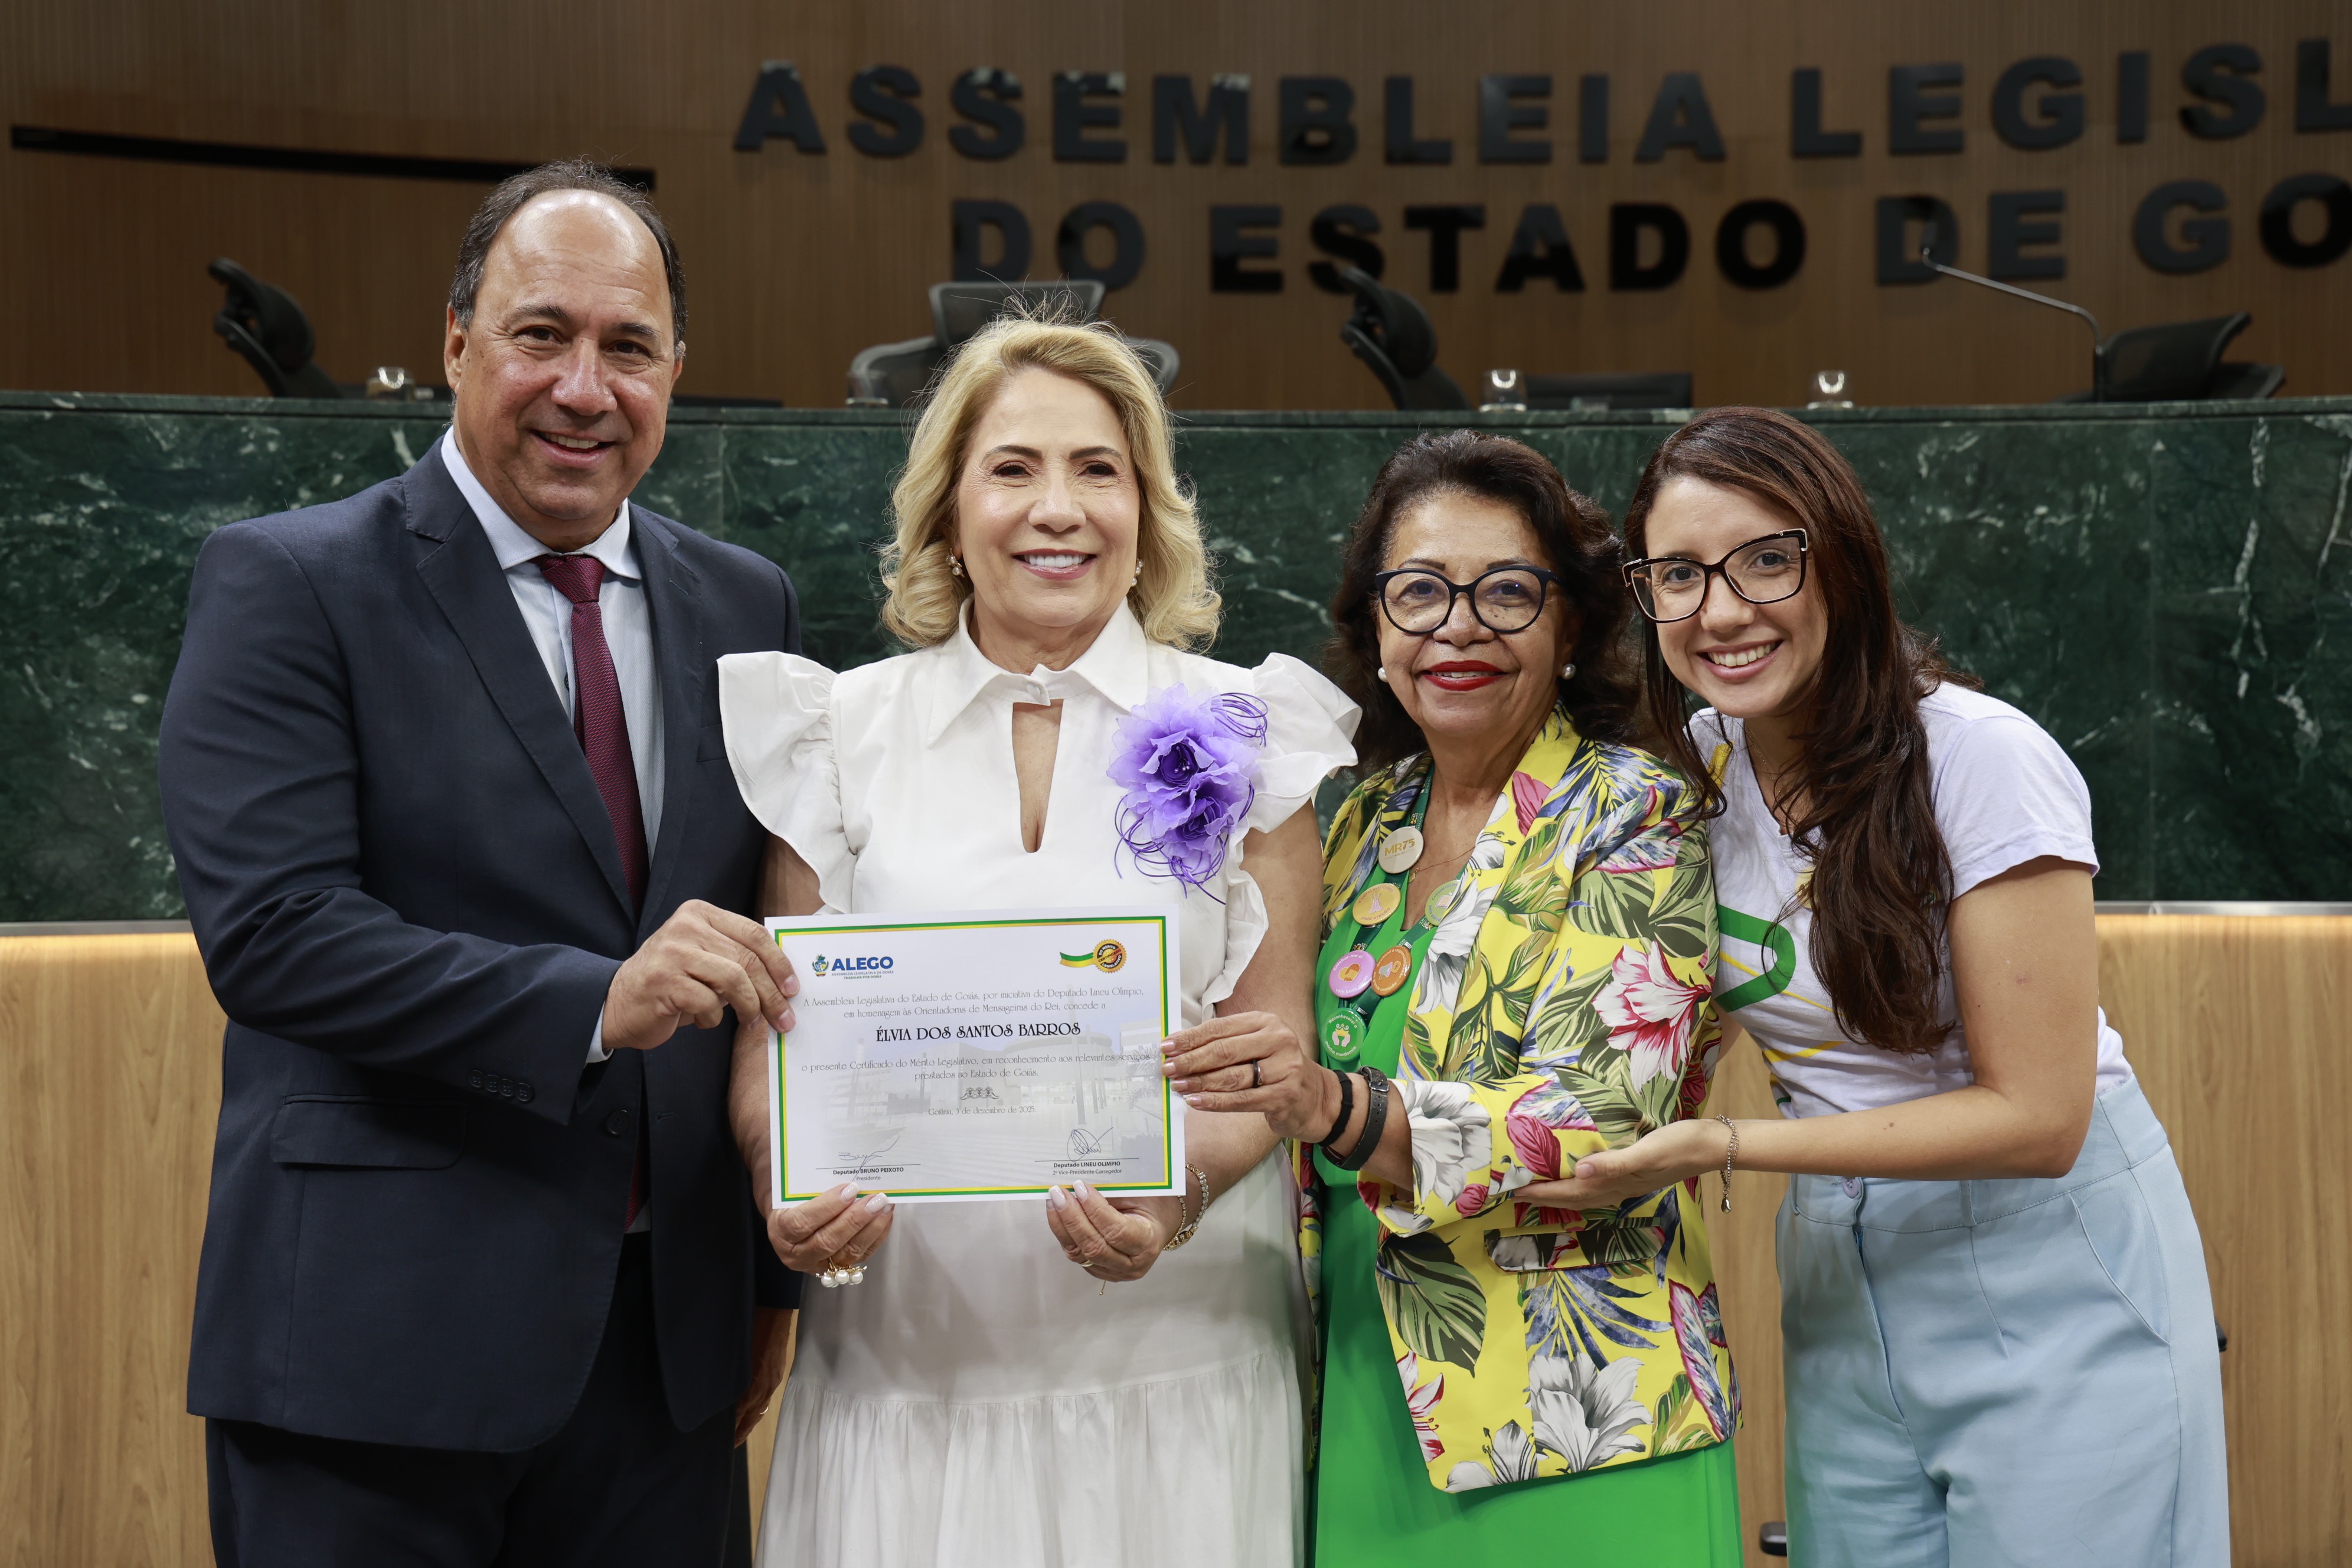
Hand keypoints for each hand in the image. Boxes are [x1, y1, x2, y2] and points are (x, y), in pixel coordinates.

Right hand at [605, 899, 797, 1051]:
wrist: (617, 1002)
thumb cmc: (670, 982)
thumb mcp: (703, 958)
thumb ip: (735, 957)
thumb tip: (782, 979)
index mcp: (700, 913)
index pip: (753, 934)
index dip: (779, 963)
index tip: (793, 988)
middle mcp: (686, 926)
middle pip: (747, 959)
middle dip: (772, 993)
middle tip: (784, 1018)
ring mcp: (672, 952)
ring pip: (733, 979)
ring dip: (749, 1007)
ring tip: (750, 1022)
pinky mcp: (663, 981)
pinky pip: (707, 1002)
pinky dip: (713, 1018)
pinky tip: (705, 1021)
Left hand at [733, 1306, 793, 1445]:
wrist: (773, 1312)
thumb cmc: (749, 1328)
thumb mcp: (732, 1355)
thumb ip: (726, 1377)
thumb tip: (715, 1394)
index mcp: (750, 1386)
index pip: (737, 1419)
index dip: (729, 1432)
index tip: (719, 1443)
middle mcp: (762, 1389)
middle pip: (749, 1421)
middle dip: (738, 1435)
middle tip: (727, 1446)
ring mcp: (771, 1383)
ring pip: (758, 1412)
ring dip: (747, 1424)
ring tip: (737, 1433)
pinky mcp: (777, 1375)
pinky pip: (765, 1399)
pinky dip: (756, 1409)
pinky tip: (750, 1410)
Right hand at [767, 1182, 895, 1272]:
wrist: (791, 1216)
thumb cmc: (794, 1196)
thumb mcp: (793, 1186)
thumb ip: (809, 1179)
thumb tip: (839, 1159)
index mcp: (780, 1231)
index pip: (802, 1222)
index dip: (827, 1207)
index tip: (850, 1189)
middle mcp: (797, 1254)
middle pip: (827, 1241)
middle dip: (855, 1219)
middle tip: (876, 1198)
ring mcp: (818, 1264)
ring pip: (847, 1252)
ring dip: (870, 1228)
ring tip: (885, 1206)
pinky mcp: (837, 1268)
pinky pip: (861, 1256)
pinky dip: (876, 1236)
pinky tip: (885, 1218)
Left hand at [1043, 1181, 1179, 1283]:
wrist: (1155, 1226)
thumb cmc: (1150, 1206)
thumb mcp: (1140, 1195)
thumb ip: (1113, 1194)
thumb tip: (1080, 1187)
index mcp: (1147, 1243)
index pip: (1117, 1231)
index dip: (1095, 1210)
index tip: (1080, 1187)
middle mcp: (1131, 1264)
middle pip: (1095, 1246)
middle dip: (1073, 1218)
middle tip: (1058, 1193)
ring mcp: (1113, 1272)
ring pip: (1080, 1254)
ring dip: (1063, 1226)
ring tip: (1053, 1201)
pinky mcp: (1098, 1271)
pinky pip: (1076, 1254)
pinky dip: (1064, 1234)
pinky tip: (1057, 1215)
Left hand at [1160, 1011, 1330, 1141]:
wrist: (1316, 1097)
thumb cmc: (1277, 1069)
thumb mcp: (1257, 1046)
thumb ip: (1227, 1044)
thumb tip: (1181, 1050)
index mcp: (1266, 1022)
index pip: (1220, 1028)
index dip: (1190, 1038)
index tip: (1167, 1046)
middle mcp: (1278, 1040)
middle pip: (1223, 1051)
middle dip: (1190, 1060)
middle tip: (1167, 1068)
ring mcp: (1284, 1068)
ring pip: (1231, 1076)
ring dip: (1199, 1082)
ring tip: (1176, 1085)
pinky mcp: (1283, 1095)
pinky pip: (1241, 1100)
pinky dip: (1215, 1102)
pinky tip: (1195, 1102)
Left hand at [1514, 1120, 1726, 1211]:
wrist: (1710, 1145)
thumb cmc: (1678, 1145)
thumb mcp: (1645, 1152)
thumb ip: (1613, 1163)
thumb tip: (1580, 1172)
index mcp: (1616, 1184)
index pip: (1569, 1193)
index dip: (1541, 1193)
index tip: (1513, 1190)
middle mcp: (1617, 1189)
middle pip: (1572, 1198)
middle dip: (1543, 1197)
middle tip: (1514, 1190)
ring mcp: (1626, 1184)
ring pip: (1584, 1194)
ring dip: (1560, 1193)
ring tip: (1537, 1187)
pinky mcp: (1634, 1173)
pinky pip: (1597, 1184)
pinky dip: (1579, 1183)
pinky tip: (1576, 1174)